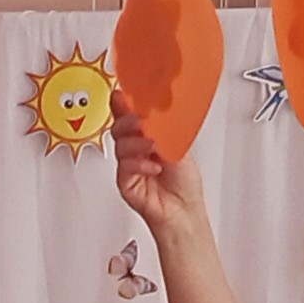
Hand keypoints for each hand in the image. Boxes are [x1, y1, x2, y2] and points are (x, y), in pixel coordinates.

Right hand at [110, 110, 203, 234]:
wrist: (183, 208)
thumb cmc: (183, 181)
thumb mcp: (178, 145)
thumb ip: (164, 127)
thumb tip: (157, 109)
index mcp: (148, 135)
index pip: (131, 114)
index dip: (123, 103)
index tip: (122, 94)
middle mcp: (137, 148)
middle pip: (119, 126)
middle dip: (128, 121)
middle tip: (140, 122)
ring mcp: (129, 163)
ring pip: (120, 144)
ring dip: (137, 143)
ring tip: (153, 147)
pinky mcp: (125, 180)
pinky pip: (124, 166)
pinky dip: (139, 164)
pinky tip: (153, 167)